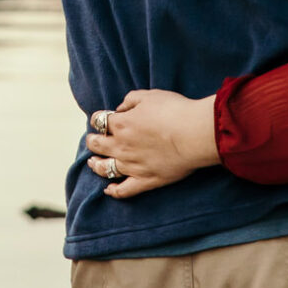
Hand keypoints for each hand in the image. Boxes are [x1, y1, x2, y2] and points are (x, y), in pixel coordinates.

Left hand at [83, 90, 220, 197]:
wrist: (195, 134)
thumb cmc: (175, 111)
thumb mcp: (149, 96)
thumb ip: (130, 100)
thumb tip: (120, 109)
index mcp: (121, 124)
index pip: (99, 121)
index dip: (98, 118)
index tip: (102, 118)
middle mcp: (121, 146)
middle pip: (96, 145)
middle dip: (92, 140)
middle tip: (93, 139)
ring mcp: (132, 166)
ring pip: (104, 168)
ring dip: (95, 165)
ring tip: (93, 162)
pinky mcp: (146, 180)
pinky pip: (124, 190)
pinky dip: (114, 192)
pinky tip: (108, 190)